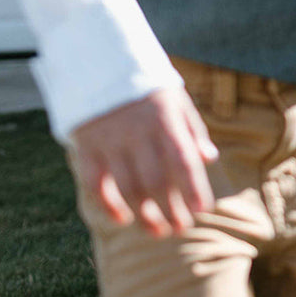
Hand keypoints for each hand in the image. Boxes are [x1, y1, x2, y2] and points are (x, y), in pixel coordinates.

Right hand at [69, 87, 219, 237]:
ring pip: (127, 187)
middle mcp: (137, 131)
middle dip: (170, 208)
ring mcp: (109, 140)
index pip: (182, 158)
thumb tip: (209, 159)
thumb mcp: (176, 100)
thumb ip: (193, 130)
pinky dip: (108, 205)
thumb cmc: (146, 89)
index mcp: (164, 118)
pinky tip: (124, 219)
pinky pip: (95, 184)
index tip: (202, 210)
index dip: (192, 187)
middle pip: (156, 179)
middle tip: (181, 228)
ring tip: (159, 231)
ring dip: (144, 214)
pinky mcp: (86, 147)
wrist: (99, 65)